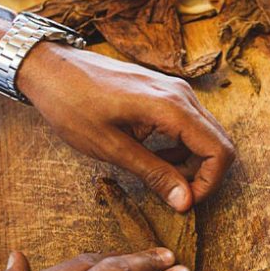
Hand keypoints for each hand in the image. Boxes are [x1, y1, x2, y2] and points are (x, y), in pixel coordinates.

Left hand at [0, 12, 234, 211]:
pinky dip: (183, 146)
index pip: (218, 151)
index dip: (209, 183)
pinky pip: (191, 123)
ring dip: (193, 161)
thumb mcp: (111, 148)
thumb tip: (186, 202)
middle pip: (219, 142)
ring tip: (163, 177)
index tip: (185, 202)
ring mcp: (175, 90)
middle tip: (175, 193)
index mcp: (172, 108)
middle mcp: (182, 95)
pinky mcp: (166, 91)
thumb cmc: (73, 105)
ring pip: (207, 134)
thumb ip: (154, 174)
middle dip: (204, 174)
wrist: (50, 68)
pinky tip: (158, 156)